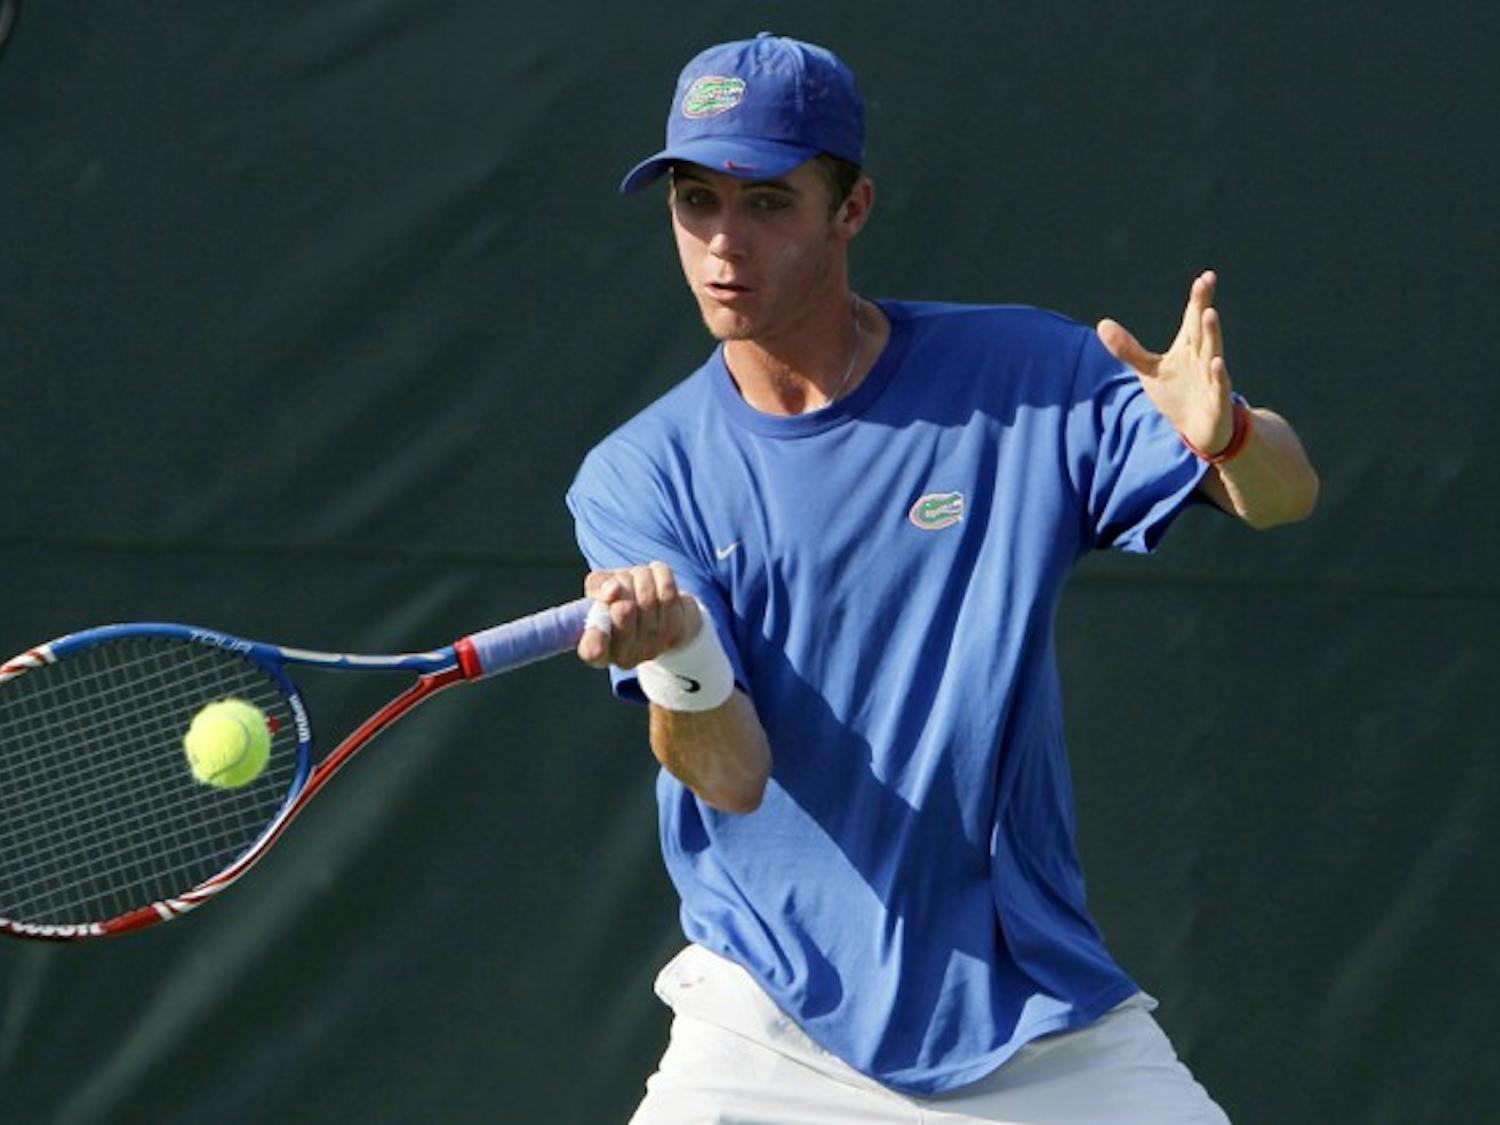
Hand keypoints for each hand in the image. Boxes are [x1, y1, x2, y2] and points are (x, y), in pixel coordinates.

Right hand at [577, 562, 702, 669]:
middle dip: (622, 584)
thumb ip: (597, 587)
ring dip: (641, 576)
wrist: (660, 609)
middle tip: (621, 582)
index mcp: (597, 652)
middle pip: (623, 610)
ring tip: (638, 576)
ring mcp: (652, 648)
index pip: (592, 651)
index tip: (601, 610)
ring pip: (647, 597)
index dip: (595, 634)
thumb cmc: (621, 600)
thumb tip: (613, 590)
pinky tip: (656, 574)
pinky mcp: (675, 634)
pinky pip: (667, 592)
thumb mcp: (599, 591)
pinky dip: (660, 574)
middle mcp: (624, 658)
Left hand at [1096, 270, 1234, 454]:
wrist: (1198, 430)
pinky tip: (1217, 362)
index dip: (1197, 298)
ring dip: (1212, 334)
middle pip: (1202, 328)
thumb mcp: (1149, 370)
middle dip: (1203, 306)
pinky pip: (1219, 385)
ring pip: (1213, 352)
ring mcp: (1212, 377)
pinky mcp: (1216, 399)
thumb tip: (1101, 323)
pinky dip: (1218, 374)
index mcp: (1189, 347)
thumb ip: (1128, 348)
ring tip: (1210, 313)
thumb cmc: (1177, 394)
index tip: (1203, 277)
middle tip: (1205, 282)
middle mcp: (1203, 357)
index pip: (1192, 318)